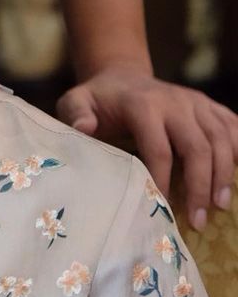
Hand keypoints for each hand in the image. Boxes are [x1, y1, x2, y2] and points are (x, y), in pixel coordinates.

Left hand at [56, 64, 237, 228]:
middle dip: (200, 185)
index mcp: (142, 104)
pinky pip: (232, 126)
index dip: (162, 179)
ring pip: (221, 139)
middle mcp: (174, 101)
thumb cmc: (98, 99)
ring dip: (224, 174)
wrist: (122, 77)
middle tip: (199, 219)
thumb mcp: (76, 101)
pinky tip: (237, 176)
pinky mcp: (209, 105)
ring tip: (221, 205)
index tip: (162, 206)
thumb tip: (85, 128)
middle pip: (197, 146)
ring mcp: (195, 102)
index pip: (159, 147)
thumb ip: (75, 114)